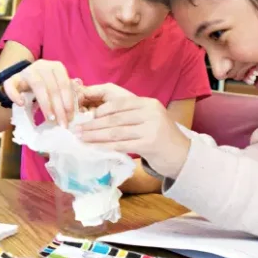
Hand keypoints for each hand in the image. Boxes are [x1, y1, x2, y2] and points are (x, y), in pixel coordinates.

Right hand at [2, 60, 79, 127]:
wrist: (24, 82)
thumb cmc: (46, 87)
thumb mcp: (57, 88)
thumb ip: (67, 93)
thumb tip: (80, 100)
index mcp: (56, 67)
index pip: (64, 84)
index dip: (68, 101)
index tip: (70, 116)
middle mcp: (42, 65)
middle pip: (52, 87)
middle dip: (59, 108)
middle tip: (62, 123)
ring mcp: (26, 71)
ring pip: (38, 86)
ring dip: (45, 104)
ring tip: (50, 118)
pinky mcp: (12, 78)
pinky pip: (11, 85)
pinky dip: (15, 95)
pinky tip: (21, 104)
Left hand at [76, 84, 190, 176]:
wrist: (182, 155)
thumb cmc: (158, 136)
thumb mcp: (146, 119)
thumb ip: (126, 114)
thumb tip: (95, 113)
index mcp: (147, 102)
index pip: (118, 102)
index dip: (99, 108)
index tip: (82, 115)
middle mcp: (150, 112)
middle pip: (114, 117)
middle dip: (92, 124)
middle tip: (75, 128)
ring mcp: (151, 127)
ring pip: (115, 131)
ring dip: (95, 136)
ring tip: (80, 138)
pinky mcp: (149, 144)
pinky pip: (121, 145)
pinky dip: (104, 147)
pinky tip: (93, 148)